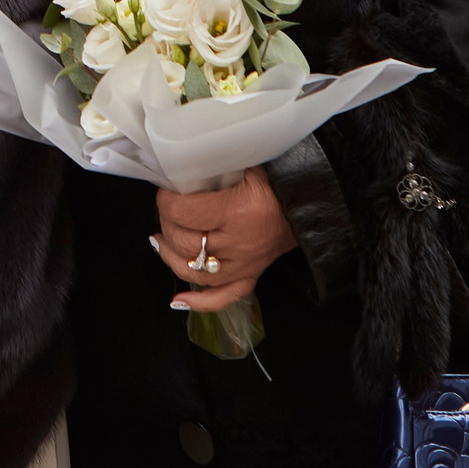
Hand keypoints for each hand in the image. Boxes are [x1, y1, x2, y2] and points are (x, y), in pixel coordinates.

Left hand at [153, 167, 295, 315]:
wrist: (309, 204)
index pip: (186, 213)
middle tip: (165, 212)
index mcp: (237, 211)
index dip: (167, 203)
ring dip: (171, 258)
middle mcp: (239, 243)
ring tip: (159, 242)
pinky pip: (224, 297)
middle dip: (167, 226)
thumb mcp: (247, 164)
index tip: (164, 192)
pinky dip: (200, 303)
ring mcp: (245, 264)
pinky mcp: (252, 276)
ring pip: (197, 273)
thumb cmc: (277, 181)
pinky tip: (178, 301)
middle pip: (187, 244)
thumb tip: (185, 165)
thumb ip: (217, 165)